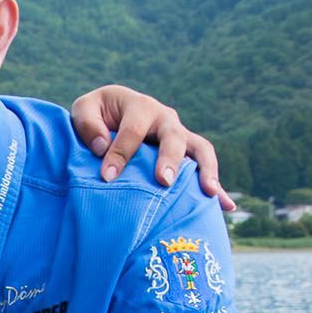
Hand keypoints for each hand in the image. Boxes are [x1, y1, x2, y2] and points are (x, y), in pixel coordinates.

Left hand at [68, 86, 233, 208]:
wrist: (112, 115)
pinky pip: (206, 169)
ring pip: (200, 149)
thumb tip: (103, 148)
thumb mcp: (84, 109)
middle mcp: (165, 119)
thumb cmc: (97, 116)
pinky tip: (227, 206)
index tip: (108, 176)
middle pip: (174, 137)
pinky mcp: (187, 155)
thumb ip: (88, 124)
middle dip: (169, 159)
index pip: (133, 129)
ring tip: (208, 192)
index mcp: (140, 105)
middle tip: (163, 181)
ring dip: (206, 170)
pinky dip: (219, 188)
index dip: (121, 152)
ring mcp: (180, 136)